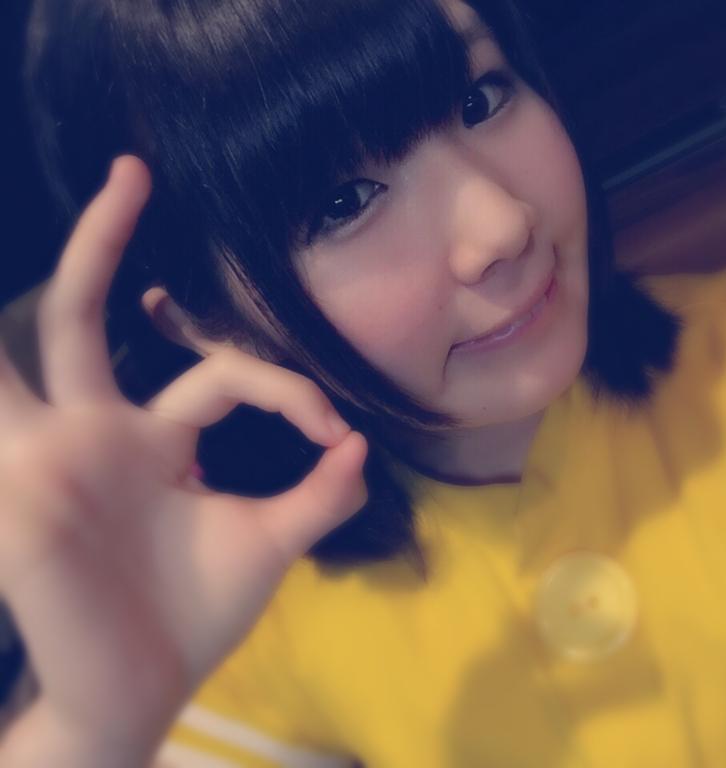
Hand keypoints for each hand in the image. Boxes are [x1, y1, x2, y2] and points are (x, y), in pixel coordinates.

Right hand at [0, 156, 366, 762]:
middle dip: (108, 242)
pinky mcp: (28, 487)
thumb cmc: (195, 619)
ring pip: (31, 347)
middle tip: (135, 170)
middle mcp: (97, 432)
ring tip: (90, 198)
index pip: (219, 371)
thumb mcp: (268, 543)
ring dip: (51, 281)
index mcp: (154, 439)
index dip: (284, 386)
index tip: (334, 429)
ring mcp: (54, 453)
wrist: (141, 692)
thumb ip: (316, 495)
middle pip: (91, 317)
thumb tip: (360, 445)